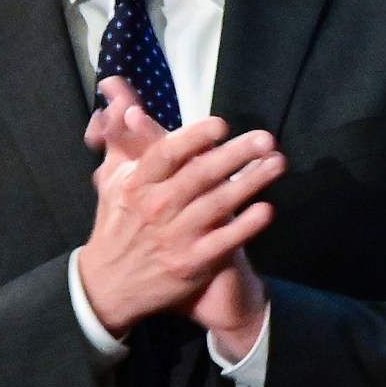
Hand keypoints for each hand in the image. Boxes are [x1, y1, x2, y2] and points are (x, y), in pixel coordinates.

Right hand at [77, 79, 282, 338]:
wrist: (109, 285)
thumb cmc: (118, 224)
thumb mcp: (113, 181)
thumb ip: (122, 140)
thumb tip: (120, 101)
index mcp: (137, 184)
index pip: (167, 154)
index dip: (195, 137)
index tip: (221, 125)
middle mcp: (156, 208)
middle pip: (200, 174)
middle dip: (235, 154)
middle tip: (265, 138)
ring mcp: (176, 236)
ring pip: (218, 204)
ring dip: (251, 181)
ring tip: (276, 163)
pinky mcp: (192, 263)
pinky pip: (225, 240)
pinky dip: (246, 225)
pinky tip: (267, 209)